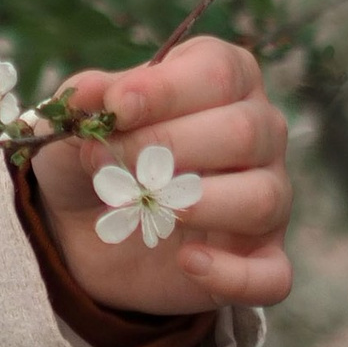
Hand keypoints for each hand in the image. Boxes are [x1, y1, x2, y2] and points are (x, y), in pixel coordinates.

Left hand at [29, 35, 291, 315]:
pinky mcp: (259, 259)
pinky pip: (272, 274)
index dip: (165, 89)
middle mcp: (260, 132)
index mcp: (224, 79)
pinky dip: (233, 274)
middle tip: (106, 163)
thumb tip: (89, 93)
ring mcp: (269, 197)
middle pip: (244, 131)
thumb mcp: (75, 122)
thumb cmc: (92, 155)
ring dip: (199, 204)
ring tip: (144, 206)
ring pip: (264, 198)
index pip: (217, 72)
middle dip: (167, 147)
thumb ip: (85, 103)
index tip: (116, 109)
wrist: (82, 228)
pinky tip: (186, 262)